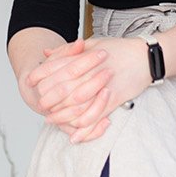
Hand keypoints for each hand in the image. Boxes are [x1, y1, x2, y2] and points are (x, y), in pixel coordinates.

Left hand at [29, 36, 151, 143]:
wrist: (145, 56)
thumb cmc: (119, 48)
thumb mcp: (92, 43)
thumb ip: (68, 50)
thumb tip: (46, 54)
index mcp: (85, 55)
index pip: (57, 66)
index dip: (41, 74)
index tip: (30, 81)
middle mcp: (92, 71)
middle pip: (63, 88)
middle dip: (49, 99)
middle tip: (40, 105)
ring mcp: (103, 86)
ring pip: (77, 105)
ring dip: (62, 115)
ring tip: (51, 120)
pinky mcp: (115, 99)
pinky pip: (96, 116)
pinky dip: (84, 127)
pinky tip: (74, 133)